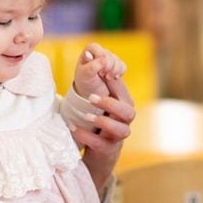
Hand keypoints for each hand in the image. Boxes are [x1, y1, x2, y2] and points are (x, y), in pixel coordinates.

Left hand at [73, 43, 126, 98]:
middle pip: (110, 56)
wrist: (92, 92)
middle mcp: (100, 51)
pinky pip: (123, 66)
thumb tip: (103, 59)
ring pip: (118, 61)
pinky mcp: (117, 64)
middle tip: (102, 75)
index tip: (99, 71)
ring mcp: (110, 57)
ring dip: (114, 71)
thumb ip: (92, 66)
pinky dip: (120, 73)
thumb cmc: (85, 82)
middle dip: (108, 67)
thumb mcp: (85, 76)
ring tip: (107, 78)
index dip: (100, 59)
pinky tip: (114, 77)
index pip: (98, 48)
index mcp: (89, 50)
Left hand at [73, 76, 134, 194]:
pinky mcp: (108, 149)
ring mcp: (118, 135)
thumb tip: (90, 52)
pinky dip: (87, 136)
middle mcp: (125, 119)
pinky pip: (101, 144)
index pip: (123, 91)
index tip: (101, 74)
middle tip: (91, 97)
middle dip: (111, 103)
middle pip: (128, 110)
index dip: (115, 82)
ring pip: (122, 129)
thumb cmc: (98, 118)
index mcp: (124, 104)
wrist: (98, 150)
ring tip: (86, 115)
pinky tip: (74, 128)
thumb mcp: (99, 99)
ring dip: (103, 122)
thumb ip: (98, 79)